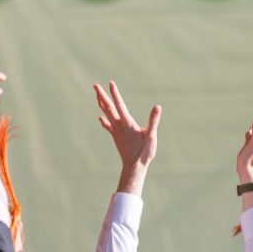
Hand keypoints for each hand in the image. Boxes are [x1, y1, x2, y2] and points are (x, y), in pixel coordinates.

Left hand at [94, 81, 160, 195]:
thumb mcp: (151, 136)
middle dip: (102, 96)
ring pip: (107, 115)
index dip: (115, 94)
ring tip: (97, 95)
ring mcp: (116, 132)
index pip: (120, 105)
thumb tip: (157, 107)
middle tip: (95, 85)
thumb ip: (153, 121)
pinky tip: (100, 118)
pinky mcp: (116, 137)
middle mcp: (119, 126)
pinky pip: (108, 126)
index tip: (110, 83)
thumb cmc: (144, 153)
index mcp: (127, 124)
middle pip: (108, 108)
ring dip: (102, 104)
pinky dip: (104, 120)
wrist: (134, 168)